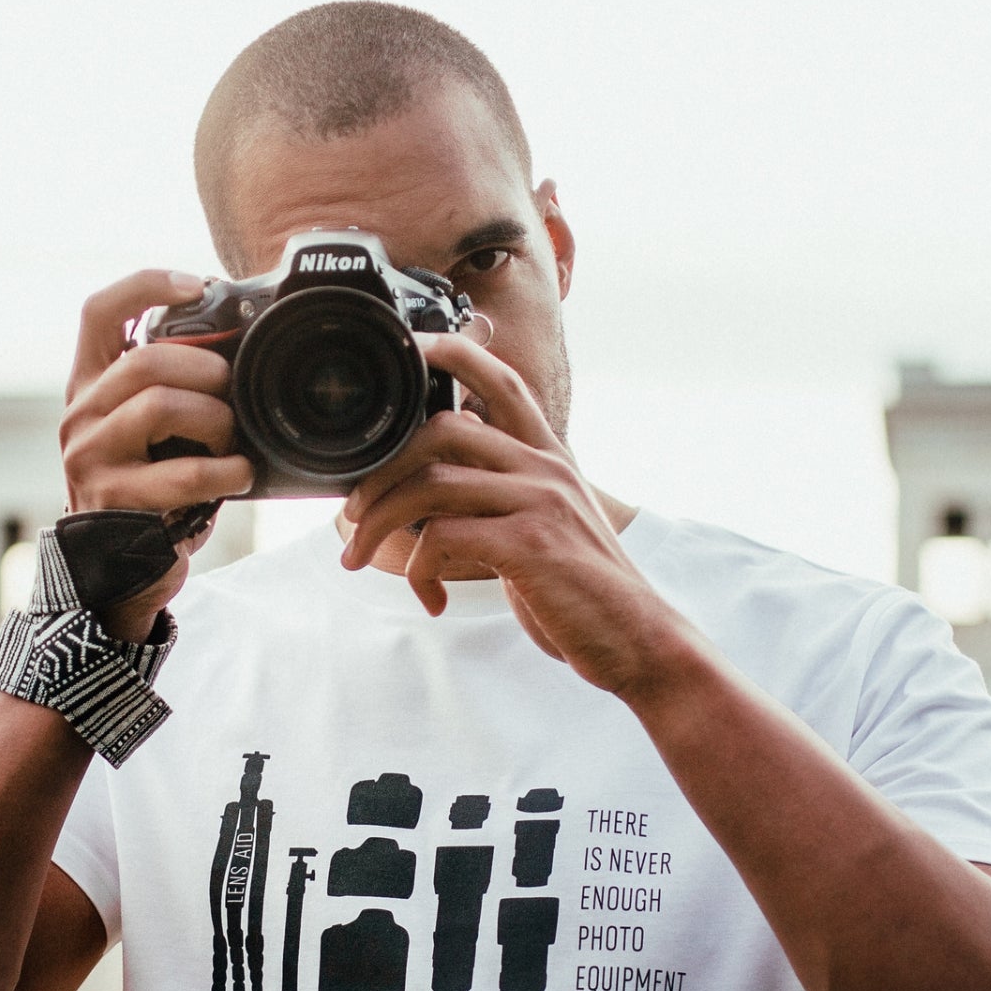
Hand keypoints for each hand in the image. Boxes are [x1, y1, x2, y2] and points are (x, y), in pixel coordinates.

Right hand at [59, 270, 254, 638]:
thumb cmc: (151, 494)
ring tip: (233, 443)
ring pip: (159, 405)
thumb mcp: (156, 434)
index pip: (100, 312)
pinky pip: (181, 472)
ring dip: (216, 420)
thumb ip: (175, 389)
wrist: (117, 572)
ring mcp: (90, 457)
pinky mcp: (113, 499)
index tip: (196, 284)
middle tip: (233, 394)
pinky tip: (240, 477)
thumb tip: (239, 348)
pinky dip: (225, 471)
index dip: (146, 285)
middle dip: (207, 370)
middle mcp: (81, 415)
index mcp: (91, 387)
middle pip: (146, 359)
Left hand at [339, 333, 682, 696]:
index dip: (452, 353)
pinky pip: (441, 537)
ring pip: (429, 484)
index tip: (410, 349)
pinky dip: (419, 571)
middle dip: (381, 471)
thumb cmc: (583, 593)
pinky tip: (430, 599)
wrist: (637, 640)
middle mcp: (545, 467)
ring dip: (379, 523)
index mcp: (549, 458)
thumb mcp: (546, 531)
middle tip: (353, 514)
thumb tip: (433, 495)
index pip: (500, 380)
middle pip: (440, 431)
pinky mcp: (529, 542)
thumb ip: (501, 500)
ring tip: (359, 557)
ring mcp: (539, 500)